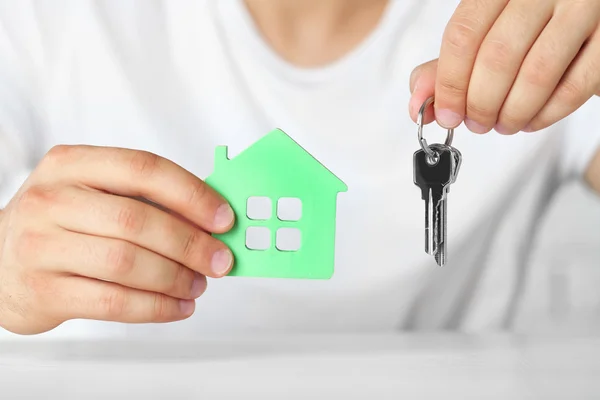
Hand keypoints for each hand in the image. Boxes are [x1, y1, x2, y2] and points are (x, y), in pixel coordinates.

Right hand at [0, 145, 234, 334]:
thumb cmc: (61, 226)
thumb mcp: (92, 195)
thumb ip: (145, 201)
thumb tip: (211, 223)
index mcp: (72, 164)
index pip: (143, 168)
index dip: (192, 194)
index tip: (223, 218)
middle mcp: (52, 200)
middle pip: (138, 220)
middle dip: (190, 243)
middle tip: (220, 260)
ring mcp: (41, 246)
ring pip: (126, 263)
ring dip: (175, 277)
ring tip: (199, 284)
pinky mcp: (43, 291)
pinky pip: (112, 303)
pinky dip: (155, 307)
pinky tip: (177, 306)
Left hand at [409, 0, 599, 133]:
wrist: (592, 15)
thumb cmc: (529, 30)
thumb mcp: (485, 36)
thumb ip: (447, 66)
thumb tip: (417, 103)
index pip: (463, 34)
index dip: (448, 83)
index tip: (445, 115)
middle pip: (498, 56)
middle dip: (480, 104)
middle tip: (475, 124)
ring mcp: (584, 8)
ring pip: (537, 74)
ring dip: (512, 113)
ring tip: (502, 124)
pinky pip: (575, 86)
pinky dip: (546, 114)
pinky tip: (531, 121)